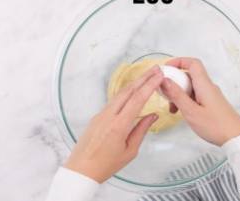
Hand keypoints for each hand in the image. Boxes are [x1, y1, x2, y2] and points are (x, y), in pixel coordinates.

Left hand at [65, 66, 162, 182]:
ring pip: (120, 94)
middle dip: (143, 78)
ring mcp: (101, 114)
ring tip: (146, 77)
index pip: (137, 100)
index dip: (149, 85)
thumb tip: (152, 116)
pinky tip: (132, 91)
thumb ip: (141, 130)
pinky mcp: (97, 116)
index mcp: (119, 125)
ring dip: (134, 84)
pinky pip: (113, 101)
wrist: (81, 169)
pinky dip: (125, 93)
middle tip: (155, 69)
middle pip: (128, 91)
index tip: (159, 76)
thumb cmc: (106, 164)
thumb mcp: (130, 151)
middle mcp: (108, 115)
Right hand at [160, 57, 239, 145]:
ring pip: (191, 87)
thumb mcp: (191, 111)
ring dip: (179, 94)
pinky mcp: (211, 103)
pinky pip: (195, 96)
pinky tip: (182, 112)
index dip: (179, 61)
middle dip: (175, 82)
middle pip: (189, 75)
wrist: (236, 138)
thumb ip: (177, 95)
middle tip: (165, 93)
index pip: (192, 63)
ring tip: (172, 108)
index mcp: (204, 85)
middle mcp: (208, 87)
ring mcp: (210, 95)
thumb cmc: (216, 126)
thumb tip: (165, 80)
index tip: (167, 68)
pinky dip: (186, 100)